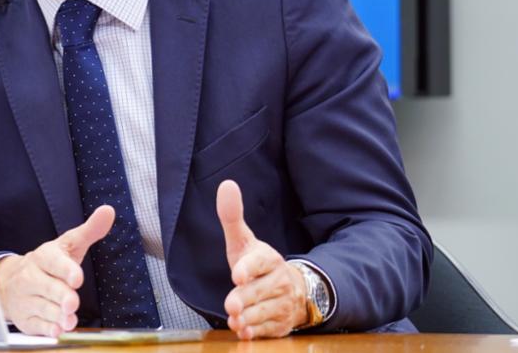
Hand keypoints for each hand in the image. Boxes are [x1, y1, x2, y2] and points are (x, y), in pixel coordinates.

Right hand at [0, 205, 113, 336]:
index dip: (65, 269)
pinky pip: (37, 325)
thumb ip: (90, 230)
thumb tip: (108, 211)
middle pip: (48, 287)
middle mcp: (32, 277)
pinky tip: (57, 329)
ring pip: (43, 308)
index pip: (54, 261)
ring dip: (58, 316)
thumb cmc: (48, 263)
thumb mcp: (68, 244)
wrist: (10, 282)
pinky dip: (48, 328)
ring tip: (69, 320)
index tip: (76, 277)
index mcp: (44, 256)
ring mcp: (27, 298)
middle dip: (61, 296)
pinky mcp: (26, 319)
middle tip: (72, 304)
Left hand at [216, 180, 307, 338]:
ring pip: (264, 313)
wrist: (291, 290)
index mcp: (269, 258)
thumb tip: (226, 185)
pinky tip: (244, 331)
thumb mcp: (243, 242)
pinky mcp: (282, 325)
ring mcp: (283, 304)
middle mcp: (279, 281)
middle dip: (244, 299)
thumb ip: (232, 217)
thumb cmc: (258, 264)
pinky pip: (268, 330)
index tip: (237, 274)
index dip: (249, 268)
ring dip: (248, 318)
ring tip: (235, 319)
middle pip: (259, 291)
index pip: (260, 261)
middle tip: (231, 305)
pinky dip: (255, 332)